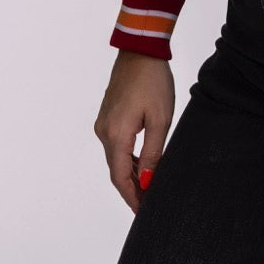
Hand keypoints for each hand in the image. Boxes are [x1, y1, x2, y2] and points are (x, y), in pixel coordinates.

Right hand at [94, 50, 175, 212]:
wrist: (140, 50)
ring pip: (116, 158)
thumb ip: (153, 152)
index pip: (121, 178)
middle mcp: (104, 132)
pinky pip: (115, 144)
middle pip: (117, 170)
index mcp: (115, 135)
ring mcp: (103, 123)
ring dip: (131, 173)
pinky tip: (142, 161)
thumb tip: (147, 181)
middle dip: (132, 189)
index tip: (143, 213)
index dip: (132, 198)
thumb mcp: (160, 118)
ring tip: (149, 186)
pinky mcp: (107, 115)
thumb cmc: (153, 81)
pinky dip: (127, 157)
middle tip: (149, 204)